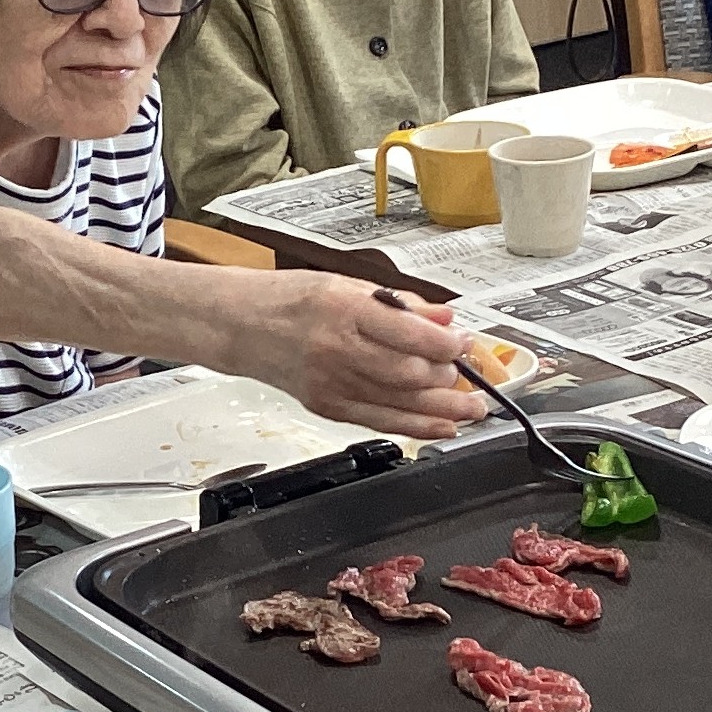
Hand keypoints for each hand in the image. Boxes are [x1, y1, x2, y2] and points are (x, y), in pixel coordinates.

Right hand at [236, 275, 487, 439]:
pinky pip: (380, 422)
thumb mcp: (346, 285)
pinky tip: (441, 426)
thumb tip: (444, 316)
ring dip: (443, 409)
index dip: (448, 343)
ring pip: (400, 404)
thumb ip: (399, 304)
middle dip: (447, 377)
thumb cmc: (290, 300)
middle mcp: (338, 349)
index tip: (464, 341)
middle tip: (464, 372)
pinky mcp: (327, 407)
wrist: (240, 325)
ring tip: (471, 409)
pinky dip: (416, 427)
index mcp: (344, 309)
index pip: (411, 333)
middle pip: (409, 374)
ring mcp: (331, 384)